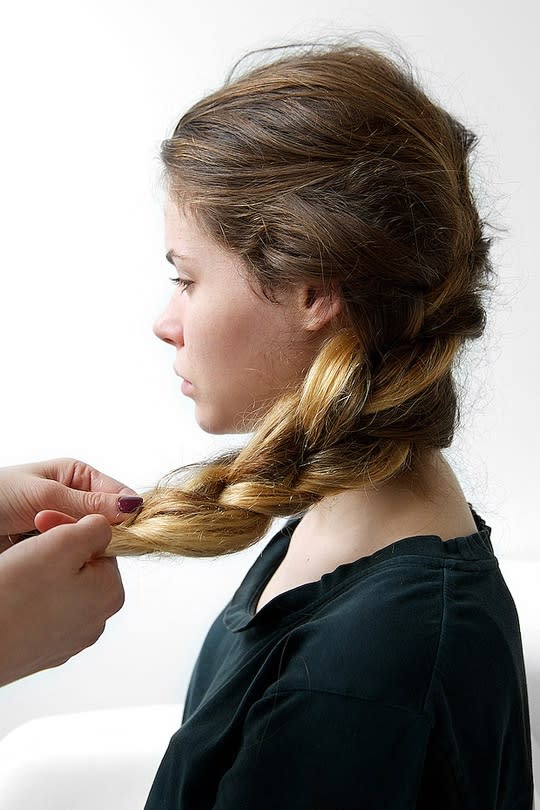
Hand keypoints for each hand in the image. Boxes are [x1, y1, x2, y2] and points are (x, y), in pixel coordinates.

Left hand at [0, 458, 141, 548]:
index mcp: (79, 477)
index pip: (118, 495)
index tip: (122, 531)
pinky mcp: (54, 550)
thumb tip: (132, 506)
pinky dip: (65, 561)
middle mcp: (77, 501)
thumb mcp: (45, 495)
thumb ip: (88, 504)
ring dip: (75, 548)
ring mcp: (65, 527)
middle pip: (107, 524)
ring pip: (89, 543)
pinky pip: (72, 558)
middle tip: (67, 535)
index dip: (125, 514)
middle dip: (92, 533)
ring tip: (47, 543)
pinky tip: (53, 560)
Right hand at [0, 514, 124, 686]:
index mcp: (111, 594)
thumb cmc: (17, 594)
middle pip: (83, 570)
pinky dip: (30, 601)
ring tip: (19, 575)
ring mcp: (70, 639)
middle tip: (29, 549)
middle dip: (58, 554)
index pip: (102, 548)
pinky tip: (14, 597)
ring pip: (62, 592)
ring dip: (43, 576)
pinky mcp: (44, 650)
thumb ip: (95, 529)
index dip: (73, 531)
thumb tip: (104, 528)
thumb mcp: (63, 544)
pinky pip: (43, 613)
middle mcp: (96, 621)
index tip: (45, 525)